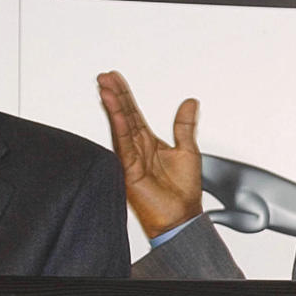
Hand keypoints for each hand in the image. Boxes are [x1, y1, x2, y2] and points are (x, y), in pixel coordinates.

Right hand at [97, 70, 202, 236]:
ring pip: (120, 127)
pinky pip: (123, 144)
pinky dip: (119, 126)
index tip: (115, 78)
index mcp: (148, 143)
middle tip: (104, 76)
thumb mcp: (188, 150)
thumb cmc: (183, 192)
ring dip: (112, 107)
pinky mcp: (130, 171)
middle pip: (124, 116)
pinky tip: (115, 111)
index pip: (133, 114)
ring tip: (105, 87)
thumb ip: (184, 125)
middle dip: (114, 95)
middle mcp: (137, 149)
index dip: (125, 95)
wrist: (181, 218)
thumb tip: (190, 102)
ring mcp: (131, 160)